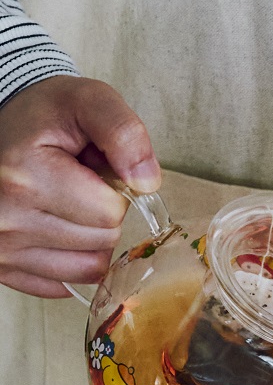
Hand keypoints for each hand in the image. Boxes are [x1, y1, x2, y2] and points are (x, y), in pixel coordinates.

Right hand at [0, 76, 159, 298]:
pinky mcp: (3, 267)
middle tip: (75, 183)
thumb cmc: (44, 117)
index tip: (90, 170)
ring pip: (88, 267)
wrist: (0, 127)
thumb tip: (147, 182)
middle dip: (103, 213)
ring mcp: (2, 248)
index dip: (113, 191)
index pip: (108, 211)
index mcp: (24, 176)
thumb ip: (124, 132)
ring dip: (90, 238)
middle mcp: (7, 219)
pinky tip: (55, 226)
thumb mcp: (86, 101)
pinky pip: (65, 283)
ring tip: (65, 202)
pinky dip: (70, 260)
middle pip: (102, 241)